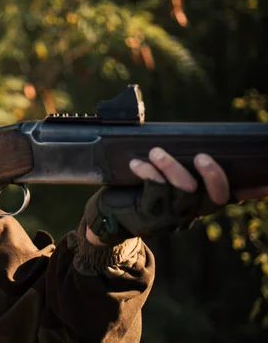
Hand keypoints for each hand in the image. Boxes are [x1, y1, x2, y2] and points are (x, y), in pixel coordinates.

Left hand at [85, 147, 267, 245]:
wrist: (114, 218)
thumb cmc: (144, 193)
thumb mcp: (168, 184)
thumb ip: (187, 171)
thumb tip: (204, 147)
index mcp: (201, 202)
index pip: (232, 196)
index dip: (253, 190)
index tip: (267, 182)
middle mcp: (192, 211)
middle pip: (215, 196)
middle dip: (212, 175)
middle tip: (202, 156)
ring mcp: (172, 215)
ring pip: (182, 190)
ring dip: (170, 167)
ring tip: (157, 151)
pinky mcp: (150, 213)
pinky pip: (153, 191)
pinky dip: (146, 173)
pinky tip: (137, 163)